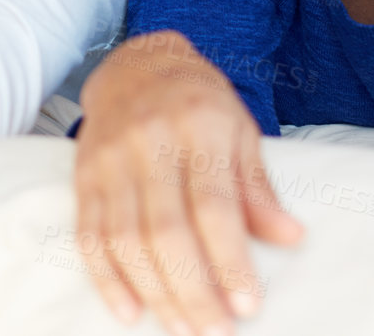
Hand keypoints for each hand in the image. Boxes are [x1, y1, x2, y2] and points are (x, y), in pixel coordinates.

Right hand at [74, 33, 301, 335]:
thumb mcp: (239, 129)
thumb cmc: (196, 100)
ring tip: (182, 326)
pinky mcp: (84, 176)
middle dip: (192, 290)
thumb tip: (290, 237)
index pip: (214, 206)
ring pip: (125, 239)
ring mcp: (109, 160)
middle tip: (215, 330)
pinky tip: (129, 309)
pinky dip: (106, 277)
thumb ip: (258, 187)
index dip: (230, 261)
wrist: (134, 64)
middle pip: (167, 230)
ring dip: (154, 292)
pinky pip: (89, 234)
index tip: (248, 305)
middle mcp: (148, 142)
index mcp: (197, 127)